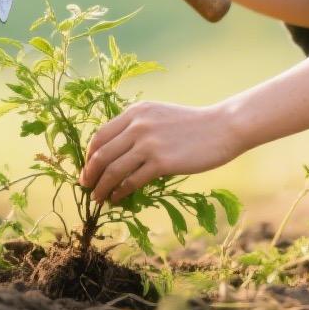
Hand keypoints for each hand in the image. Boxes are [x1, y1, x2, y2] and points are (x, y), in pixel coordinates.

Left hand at [78, 101, 241, 203]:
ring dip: (101, 188)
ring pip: (112, 171)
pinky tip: (118, 198)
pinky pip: (131, 182)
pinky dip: (120, 193)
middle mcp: (139, 124)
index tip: (88, 169)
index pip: (100, 135)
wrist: (222, 127)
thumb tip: (115, 150)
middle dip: (89, 174)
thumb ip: (138, 126)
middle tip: (86, 187)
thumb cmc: (193, 124)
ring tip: (98, 198)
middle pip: (101, 154)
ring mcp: (149, 143)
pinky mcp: (161, 162)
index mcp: (137, 111)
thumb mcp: (160, 115)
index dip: (89, 156)